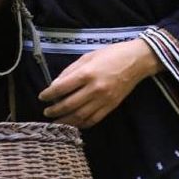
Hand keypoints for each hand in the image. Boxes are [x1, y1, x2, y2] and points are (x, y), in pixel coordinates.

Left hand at [37, 38, 159, 127]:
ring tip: (55, 122)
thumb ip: (70, 71)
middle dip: (55, 110)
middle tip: (46, 112)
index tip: (42, 96)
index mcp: (87, 73)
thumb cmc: (111, 54)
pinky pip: (93, 120)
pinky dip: (82, 124)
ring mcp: (104, 100)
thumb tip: (55, 84)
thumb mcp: (87, 56)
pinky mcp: (111, 106)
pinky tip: (73, 124)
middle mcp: (95, 89)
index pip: (62, 88)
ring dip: (65, 121)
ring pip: (80, 116)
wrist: (137, 61)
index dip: (49, 94)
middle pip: (69, 104)